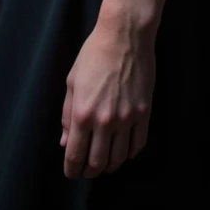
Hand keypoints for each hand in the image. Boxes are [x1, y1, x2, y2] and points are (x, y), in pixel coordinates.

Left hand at [60, 19, 154, 178]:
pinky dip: (130, 153)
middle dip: (89, 172)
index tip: (71, 173)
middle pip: (97, 163)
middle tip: (87, 172)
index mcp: (83, 113)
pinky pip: (138, 144)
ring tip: (105, 164)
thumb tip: (66, 141)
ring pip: (119, 158)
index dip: (72, 170)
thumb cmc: (94, 54)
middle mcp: (105, 121)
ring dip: (110, 166)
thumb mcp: (73, 82)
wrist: (125, 35)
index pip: (75, 155)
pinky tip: (124, 151)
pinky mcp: (144, 113)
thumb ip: (68, 115)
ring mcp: (127, 118)